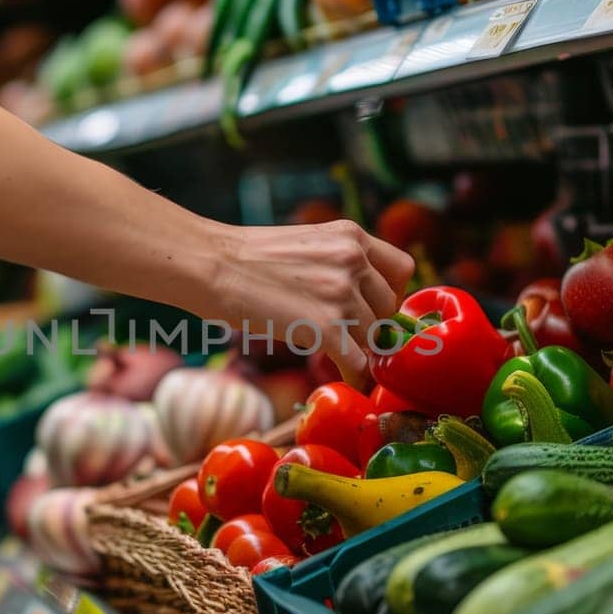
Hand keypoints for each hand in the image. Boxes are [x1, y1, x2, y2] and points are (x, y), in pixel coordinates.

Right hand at [201, 220, 415, 382]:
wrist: (210, 264)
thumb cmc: (247, 258)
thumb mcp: (308, 243)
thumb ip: (339, 261)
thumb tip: (359, 298)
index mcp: (351, 235)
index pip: (403, 270)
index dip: (390, 294)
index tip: (371, 308)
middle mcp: (353, 259)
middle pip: (389, 308)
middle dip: (371, 325)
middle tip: (344, 334)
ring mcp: (341, 292)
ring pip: (374, 337)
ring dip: (356, 349)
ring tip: (331, 351)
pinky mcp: (325, 326)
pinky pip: (358, 363)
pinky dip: (354, 376)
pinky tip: (343, 379)